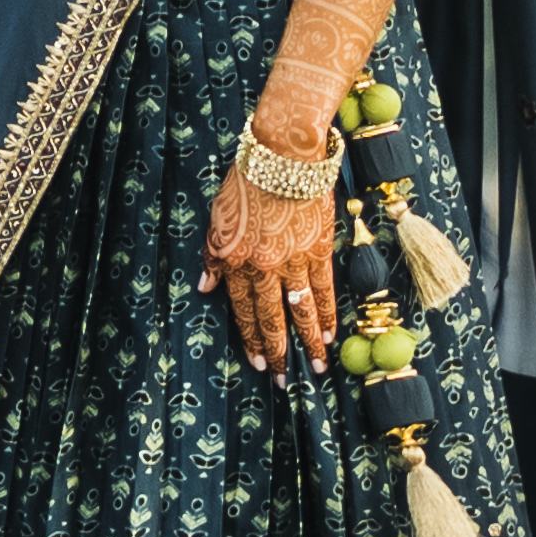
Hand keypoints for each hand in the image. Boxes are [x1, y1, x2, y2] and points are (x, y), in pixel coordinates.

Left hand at [201, 168, 335, 381]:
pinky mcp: (319, 250)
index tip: (256, 362)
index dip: (250, 339)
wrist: (282, 156)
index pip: (242, 311)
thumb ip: (213, 257)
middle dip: (276, 353)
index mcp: (235, 262)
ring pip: (300, 311)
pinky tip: (330, 334)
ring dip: (308, 343)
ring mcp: (293, 261)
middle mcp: (264, 268)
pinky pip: (323, 290)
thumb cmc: (245, 182)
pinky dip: (327, 314)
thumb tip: (205, 287)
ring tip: (316, 367)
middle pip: (271, 319)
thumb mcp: (217, 220)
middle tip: (281, 380)